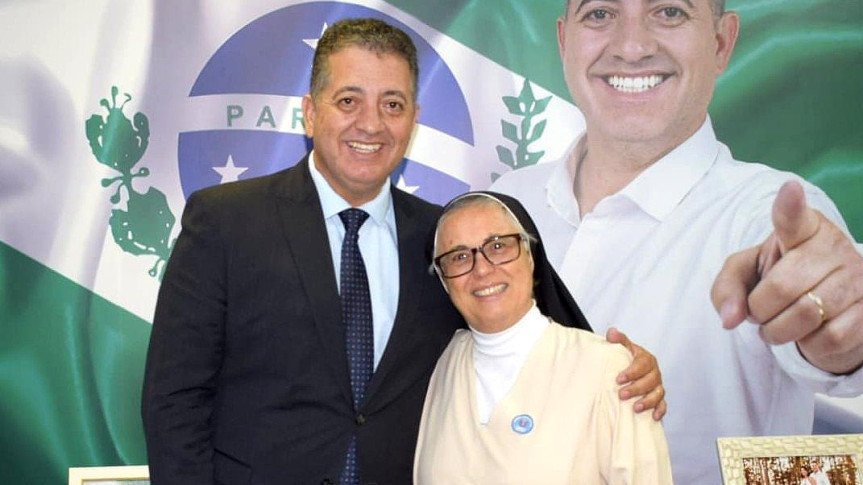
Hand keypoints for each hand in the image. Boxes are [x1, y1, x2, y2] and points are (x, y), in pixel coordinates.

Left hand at [606, 327, 665, 420]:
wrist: (627, 370)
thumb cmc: (623, 359)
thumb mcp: (620, 348)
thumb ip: (618, 340)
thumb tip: (612, 332)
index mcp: (646, 358)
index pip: (642, 364)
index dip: (632, 372)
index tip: (618, 379)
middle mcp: (654, 372)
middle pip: (651, 380)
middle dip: (637, 388)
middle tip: (621, 395)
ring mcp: (657, 386)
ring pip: (658, 393)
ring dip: (648, 401)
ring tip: (635, 408)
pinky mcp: (658, 398)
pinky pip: (663, 405)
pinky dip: (660, 410)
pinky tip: (654, 417)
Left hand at [712, 181, 862, 373]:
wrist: (829, 307)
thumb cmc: (781, 279)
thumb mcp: (747, 276)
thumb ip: (728, 289)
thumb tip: (730, 319)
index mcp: (804, 229)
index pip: (794, 217)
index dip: (790, 206)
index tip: (789, 190)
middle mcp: (835, 247)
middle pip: (782, 287)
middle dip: (759, 310)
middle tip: (760, 312)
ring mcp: (858, 278)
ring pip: (805, 316)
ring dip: (779, 331)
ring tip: (779, 325)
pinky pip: (829, 338)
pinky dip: (808, 346)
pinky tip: (808, 335)